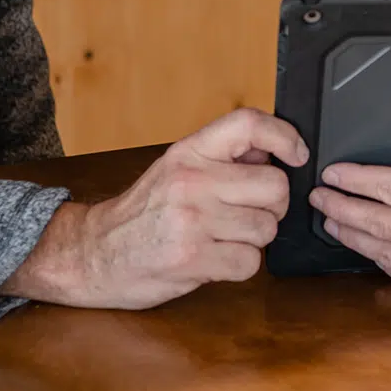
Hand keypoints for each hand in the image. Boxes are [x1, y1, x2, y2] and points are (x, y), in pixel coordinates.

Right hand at [5, 107, 307, 309]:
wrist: (92, 253)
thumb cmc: (142, 213)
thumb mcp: (176, 169)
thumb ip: (222, 160)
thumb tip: (275, 154)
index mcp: (188, 151)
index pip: (248, 124)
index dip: (284, 136)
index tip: (298, 154)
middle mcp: (191, 181)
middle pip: (275, 187)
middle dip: (272, 206)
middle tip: (250, 212)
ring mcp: (192, 221)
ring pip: (266, 228)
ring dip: (254, 239)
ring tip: (223, 238)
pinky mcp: (192, 260)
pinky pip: (250, 263)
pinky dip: (240, 266)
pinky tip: (214, 259)